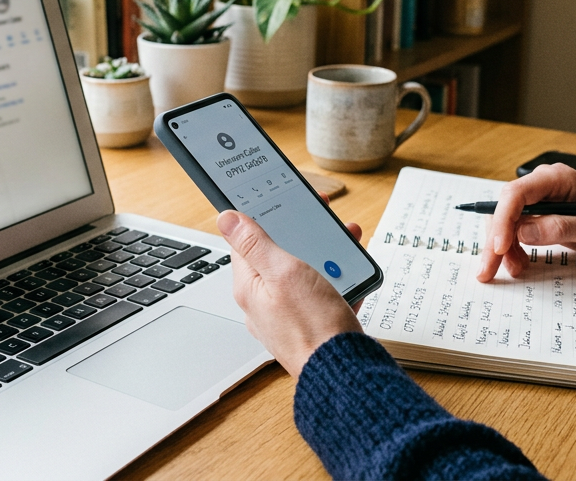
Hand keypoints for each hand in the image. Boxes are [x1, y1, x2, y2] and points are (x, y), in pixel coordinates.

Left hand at [217, 210, 363, 378]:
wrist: (343, 372)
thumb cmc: (313, 327)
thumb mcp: (284, 272)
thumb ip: (255, 243)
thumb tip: (226, 218)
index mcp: (250, 287)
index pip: (247, 242)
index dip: (266, 218)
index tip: (285, 204)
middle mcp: (263, 303)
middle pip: (278, 257)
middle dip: (302, 237)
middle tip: (323, 224)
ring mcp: (286, 316)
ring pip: (303, 275)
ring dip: (323, 257)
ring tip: (344, 247)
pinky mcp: (308, 326)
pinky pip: (319, 295)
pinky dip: (335, 282)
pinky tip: (349, 278)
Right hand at [478, 163, 575, 281]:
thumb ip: (561, 227)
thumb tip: (524, 231)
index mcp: (556, 178)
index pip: (516, 193)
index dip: (503, 220)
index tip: (499, 246)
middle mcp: (542, 185)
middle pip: (505, 208)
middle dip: (495, 240)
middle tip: (488, 270)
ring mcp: (539, 199)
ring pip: (506, 221)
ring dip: (503, 247)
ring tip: (516, 269)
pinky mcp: (539, 214)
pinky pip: (516, 229)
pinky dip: (513, 248)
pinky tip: (519, 263)